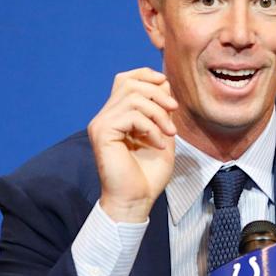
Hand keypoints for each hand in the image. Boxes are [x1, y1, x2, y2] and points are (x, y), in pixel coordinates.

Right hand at [87, 67, 178, 221]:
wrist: (136, 200)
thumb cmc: (148, 174)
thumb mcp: (162, 135)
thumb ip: (162, 111)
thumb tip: (163, 82)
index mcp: (117, 116)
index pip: (126, 79)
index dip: (146, 75)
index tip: (167, 87)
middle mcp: (105, 117)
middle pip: (130, 83)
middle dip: (158, 93)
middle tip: (174, 112)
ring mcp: (101, 124)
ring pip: (133, 97)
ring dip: (158, 113)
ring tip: (169, 133)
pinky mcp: (102, 132)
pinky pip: (131, 115)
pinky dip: (151, 127)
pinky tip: (158, 144)